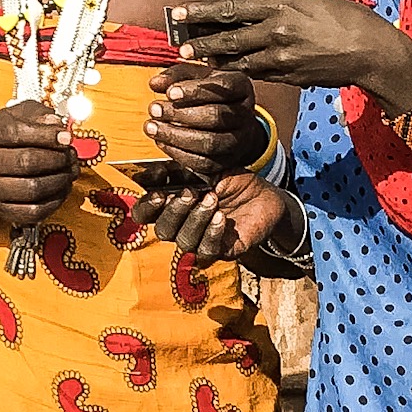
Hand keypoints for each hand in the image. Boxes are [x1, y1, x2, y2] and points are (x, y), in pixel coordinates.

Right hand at [0, 100, 77, 227]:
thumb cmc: (6, 139)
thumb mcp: (18, 116)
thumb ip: (37, 113)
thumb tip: (56, 123)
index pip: (14, 133)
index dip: (46, 135)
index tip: (67, 137)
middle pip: (26, 162)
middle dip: (58, 158)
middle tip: (71, 154)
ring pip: (33, 189)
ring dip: (60, 179)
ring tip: (70, 170)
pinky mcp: (4, 211)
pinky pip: (35, 211)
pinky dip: (55, 200)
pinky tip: (62, 187)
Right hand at [131, 171, 290, 265]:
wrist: (266, 196)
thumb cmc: (234, 182)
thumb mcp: (205, 168)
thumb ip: (180, 166)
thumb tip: (155, 160)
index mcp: (173, 207)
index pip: (145, 214)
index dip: (146, 206)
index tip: (158, 193)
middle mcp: (183, 227)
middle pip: (163, 230)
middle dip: (173, 211)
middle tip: (190, 193)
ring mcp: (201, 241)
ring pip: (184, 241)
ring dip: (196, 219)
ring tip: (212, 199)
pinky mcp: (221, 251)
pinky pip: (206, 252)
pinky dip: (211, 234)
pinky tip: (221, 218)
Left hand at [144, 65, 264, 176]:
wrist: (231, 124)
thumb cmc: (211, 95)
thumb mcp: (198, 77)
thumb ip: (177, 76)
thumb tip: (155, 83)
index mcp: (241, 88)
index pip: (223, 88)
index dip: (196, 90)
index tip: (169, 93)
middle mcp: (245, 115)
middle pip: (216, 116)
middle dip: (180, 114)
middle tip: (154, 109)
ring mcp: (239, 141)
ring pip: (210, 143)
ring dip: (175, 136)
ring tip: (152, 127)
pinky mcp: (227, 162)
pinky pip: (204, 163)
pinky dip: (178, 153)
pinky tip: (161, 141)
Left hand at [172, 0, 411, 109]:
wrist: (372, 52)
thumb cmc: (346, 19)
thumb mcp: (312, 0)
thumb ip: (282, 6)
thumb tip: (259, 11)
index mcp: (282, 4)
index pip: (232, 8)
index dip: (203, 11)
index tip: (181, 11)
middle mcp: (277, 30)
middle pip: (228, 37)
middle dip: (200, 41)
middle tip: (177, 44)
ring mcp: (282, 56)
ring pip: (239, 60)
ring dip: (215, 61)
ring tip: (194, 61)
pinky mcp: (289, 76)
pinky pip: (257, 74)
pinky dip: (239, 72)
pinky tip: (225, 73)